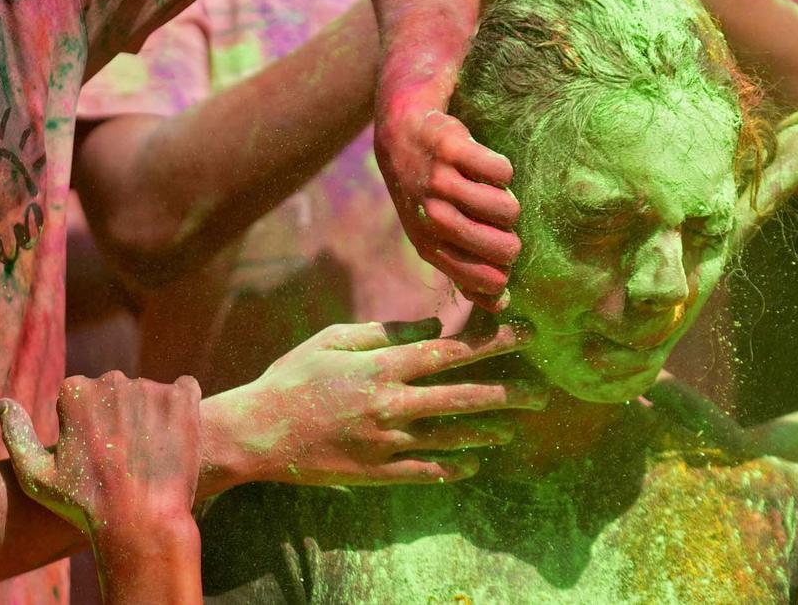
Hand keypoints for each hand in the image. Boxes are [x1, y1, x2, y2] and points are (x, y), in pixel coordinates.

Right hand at [0, 372, 201, 536]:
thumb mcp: (36, 476)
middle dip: (117, 416)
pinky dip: (181, 406)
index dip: (85, 427)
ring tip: (147, 454)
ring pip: (148, 395)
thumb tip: (4, 403)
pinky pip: (184, 388)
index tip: (92, 452)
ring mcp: (150, 387)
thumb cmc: (84, 503)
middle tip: (121, 456)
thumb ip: (16, 435)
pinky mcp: (183, 397)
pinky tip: (173, 434)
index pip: (81, 397)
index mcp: (75, 392)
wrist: (140, 520)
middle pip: (116, 392)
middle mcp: (113, 381)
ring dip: (149, 415)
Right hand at [213, 319, 548, 485]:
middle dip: (508, 391)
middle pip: (463, 396)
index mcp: (382, 366)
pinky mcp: (376, 472)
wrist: (255, 433)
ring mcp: (385, 442)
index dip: (493, 342)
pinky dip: (452, 467)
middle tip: (542, 391)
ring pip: (451, 437)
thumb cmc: (292, 378)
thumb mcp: (333, 339)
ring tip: (513, 427)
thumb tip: (434, 325)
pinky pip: (425, 471)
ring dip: (487, 431)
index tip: (526, 334)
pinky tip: (474, 463)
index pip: (451, 351)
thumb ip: (385, 331)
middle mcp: (391, 404)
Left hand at [375, 105, 520, 311]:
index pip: (488, 280)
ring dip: (507, 200)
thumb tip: (499, 306)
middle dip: (512, 237)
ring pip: (507, 209)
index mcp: (429, 246)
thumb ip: (464, 272)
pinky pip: (502, 171)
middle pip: (505, 248)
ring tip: (490, 191)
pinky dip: (501, 168)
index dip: (505, 271)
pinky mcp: (451, 149)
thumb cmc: (425, 195)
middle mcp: (433, 217)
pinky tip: (483, 165)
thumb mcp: (433, 238)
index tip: (502, 256)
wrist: (401, 137)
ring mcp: (440, 182)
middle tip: (500, 223)